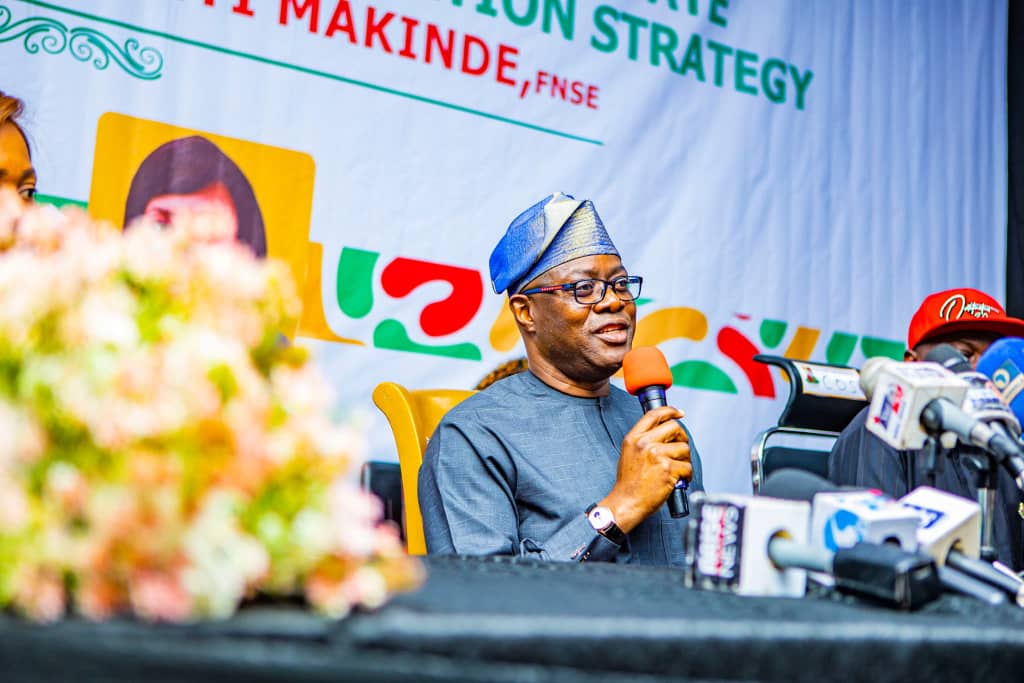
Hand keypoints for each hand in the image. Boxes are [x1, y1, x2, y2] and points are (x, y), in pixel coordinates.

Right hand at [599, 406, 691, 532]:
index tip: (679, 413)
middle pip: (674, 427)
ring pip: (684, 447)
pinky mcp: (667, 469)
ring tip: (678, 470)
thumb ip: (643, 440)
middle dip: (682, 437)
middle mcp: (644, 443)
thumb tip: (664, 433)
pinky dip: (686, 475)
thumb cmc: (629, 482)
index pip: (654, 415)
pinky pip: (687, 466)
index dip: (670, 411)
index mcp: (633, 438)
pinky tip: (679, 480)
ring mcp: (656, 455)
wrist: (626, 502)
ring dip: (685, 459)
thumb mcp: (629, 453)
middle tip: (681, 449)